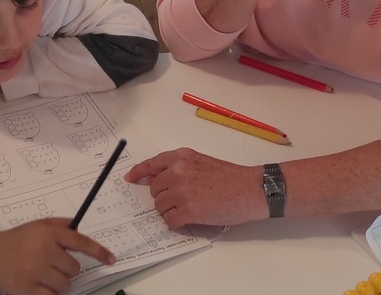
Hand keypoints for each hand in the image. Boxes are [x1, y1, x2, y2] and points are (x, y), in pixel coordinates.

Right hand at [0, 218, 114, 294]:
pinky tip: (39, 287)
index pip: (80, 242)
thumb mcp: (37, 225)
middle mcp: (43, 250)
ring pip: (65, 285)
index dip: (98, 252)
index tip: (111, 259)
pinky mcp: (26, 290)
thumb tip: (80, 230)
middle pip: (74, 268)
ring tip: (42, 275)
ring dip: (58, 284)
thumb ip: (60, 226)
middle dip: (66, 269)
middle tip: (49, 265)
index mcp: (48, 233)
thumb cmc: (15, 240)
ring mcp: (35, 271)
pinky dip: (49, 294)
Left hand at [124, 148, 266, 227]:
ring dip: (170, 211)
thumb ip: (179, 168)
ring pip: (160, 207)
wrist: (250, 189)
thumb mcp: (201, 162)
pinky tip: (189, 219)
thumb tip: (158, 181)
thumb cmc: (230, 177)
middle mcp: (178, 171)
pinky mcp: (188, 210)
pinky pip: (169, 220)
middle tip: (181, 200)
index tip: (130, 179)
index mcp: (181, 157)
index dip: (138, 172)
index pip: (151, 164)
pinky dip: (176, 223)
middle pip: (154, 190)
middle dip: (164, 197)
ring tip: (189, 209)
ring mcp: (181, 191)